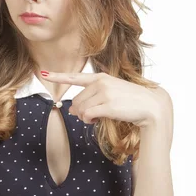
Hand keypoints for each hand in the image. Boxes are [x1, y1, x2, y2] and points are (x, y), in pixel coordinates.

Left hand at [42, 70, 161, 127]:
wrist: (150, 105)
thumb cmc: (130, 101)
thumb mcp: (110, 94)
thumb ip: (91, 99)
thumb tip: (71, 110)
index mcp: (100, 77)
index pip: (75, 77)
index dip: (58, 77)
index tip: (45, 75)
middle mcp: (101, 83)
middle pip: (76, 101)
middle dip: (81, 111)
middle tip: (92, 115)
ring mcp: (105, 93)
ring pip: (80, 109)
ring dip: (85, 117)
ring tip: (97, 117)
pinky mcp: (108, 105)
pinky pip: (87, 115)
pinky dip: (89, 120)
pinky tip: (96, 120)